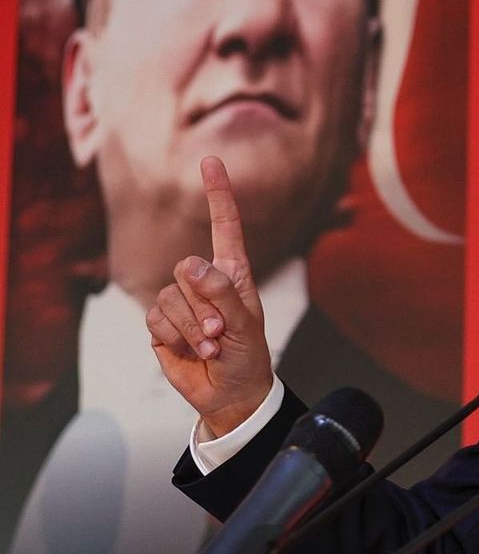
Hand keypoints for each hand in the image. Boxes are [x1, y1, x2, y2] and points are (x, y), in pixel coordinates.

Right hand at [146, 156, 272, 436]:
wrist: (230, 394)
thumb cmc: (248, 357)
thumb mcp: (245, 326)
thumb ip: (222, 294)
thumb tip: (192, 265)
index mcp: (233, 273)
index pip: (224, 226)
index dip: (217, 193)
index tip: (210, 160)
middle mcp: (205, 282)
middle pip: (186, 268)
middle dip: (204, 305)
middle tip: (223, 332)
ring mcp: (181, 302)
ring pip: (170, 297)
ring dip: (193, 328)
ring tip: (213, 346)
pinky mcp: (161, 324)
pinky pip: (155, 319)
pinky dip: (177, 338)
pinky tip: (193, 352)